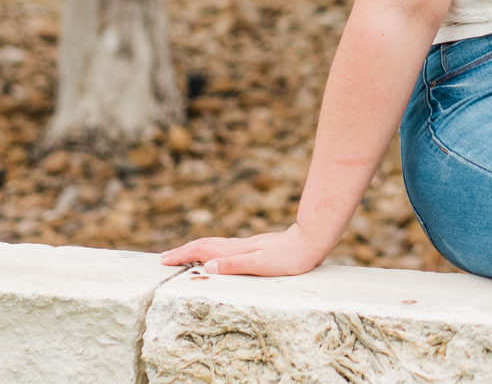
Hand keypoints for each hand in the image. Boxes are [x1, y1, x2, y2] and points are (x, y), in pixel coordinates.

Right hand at [160, 222, 326, 276]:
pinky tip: (216, 256)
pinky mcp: (255, 248)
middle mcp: (239, 246)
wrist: (310, 242)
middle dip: (184, 251)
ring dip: (196, 250)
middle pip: (205, 246)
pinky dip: (211, 251)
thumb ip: (234, 264)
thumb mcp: (261, 264)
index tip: (164, 260)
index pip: (203, 251)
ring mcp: (246, 246)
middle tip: (164, 258)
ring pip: (215, 246)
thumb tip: (206, 266)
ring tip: (183, 255)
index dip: (183, 255)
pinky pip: (225, 249)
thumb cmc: (288, 258)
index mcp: (236, 250)